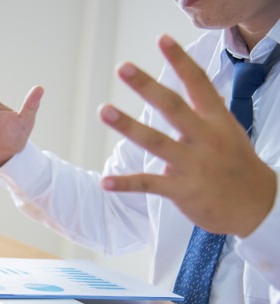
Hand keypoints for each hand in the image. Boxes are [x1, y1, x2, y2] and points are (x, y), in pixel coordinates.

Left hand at [99, 35, 275, 236]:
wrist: (256, 205)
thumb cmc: (238, 165)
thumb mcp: (230, 132)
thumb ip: (210, 112)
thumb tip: (201, 90)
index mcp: (217, 120)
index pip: (198, 83)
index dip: (180, 61)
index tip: (162, 40)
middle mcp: (204, 138)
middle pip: (172, 106)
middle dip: (146, 85)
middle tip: (122, 68)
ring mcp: (192, 164)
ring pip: (155, 141)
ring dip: (127, 125)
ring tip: (103, 110)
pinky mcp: (182, 189)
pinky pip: (148, 184)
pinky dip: (125, 184)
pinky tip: (104, 182)